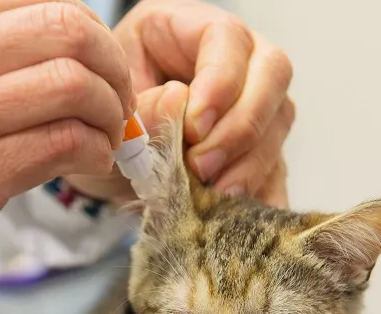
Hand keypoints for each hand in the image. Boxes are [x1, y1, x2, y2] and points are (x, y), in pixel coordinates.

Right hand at [0, 0, 134, 313]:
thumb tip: (44, 57)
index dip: (81, 30)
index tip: (93, 64)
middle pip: (65, 26)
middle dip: (111, 64)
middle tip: (116, 98)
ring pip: (73, 84)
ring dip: (110, 112)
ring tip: (105, 136)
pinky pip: (62, 144)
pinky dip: (95, 152)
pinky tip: (88, 164)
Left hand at [68, 0, 292, 206]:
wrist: (101, 155)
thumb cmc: (104, 118)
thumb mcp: (109, 111)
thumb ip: (140, 108)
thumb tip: (179, 103)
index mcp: (187, 29)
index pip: (226, 38)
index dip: (220, 82)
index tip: (194, 128)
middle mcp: (233, 58)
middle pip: (272, 72)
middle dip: (242, 125)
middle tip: (203, 167)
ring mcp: (253, 101)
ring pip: (279, 120)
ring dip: (251, 162)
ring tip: (214, 194)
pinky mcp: (258, 145)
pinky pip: (277, 165)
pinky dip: (262, 192)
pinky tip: (241, 217)